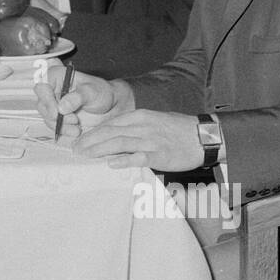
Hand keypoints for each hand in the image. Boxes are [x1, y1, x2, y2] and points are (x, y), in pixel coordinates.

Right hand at [33, 74, 133, 135]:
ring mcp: (54, 103)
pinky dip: (63, 129)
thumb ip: (77, 98)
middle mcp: (52, 89)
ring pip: (46, 116)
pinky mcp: (57, 115)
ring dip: (60, 124)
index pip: (42, 86)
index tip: (56, 112)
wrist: (110, 106)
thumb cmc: (102, 92)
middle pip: (42, 104)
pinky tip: (76, 130)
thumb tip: (61, 107)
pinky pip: (53, 125)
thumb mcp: (92, 92)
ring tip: (77, 124)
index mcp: (58, 76)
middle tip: (73, 120)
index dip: (46, 100)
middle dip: (55, 115)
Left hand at [72, 109, 204, 171]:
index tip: (80, 141)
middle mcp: (143, 126)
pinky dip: (124, 160)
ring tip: (85, 156)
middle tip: (75, 150)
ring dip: (100, 149)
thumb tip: (114, 137)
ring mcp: (151, 140)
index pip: (110, 124)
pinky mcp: (160, 154)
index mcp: (141, 116)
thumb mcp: (154, 121)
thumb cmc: (178, 130)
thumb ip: (134, 127)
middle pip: (110, 132)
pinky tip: (111, 164)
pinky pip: (139, 157)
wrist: (204, 136)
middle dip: (90, 141)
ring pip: (120, 143)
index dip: (93, 133)